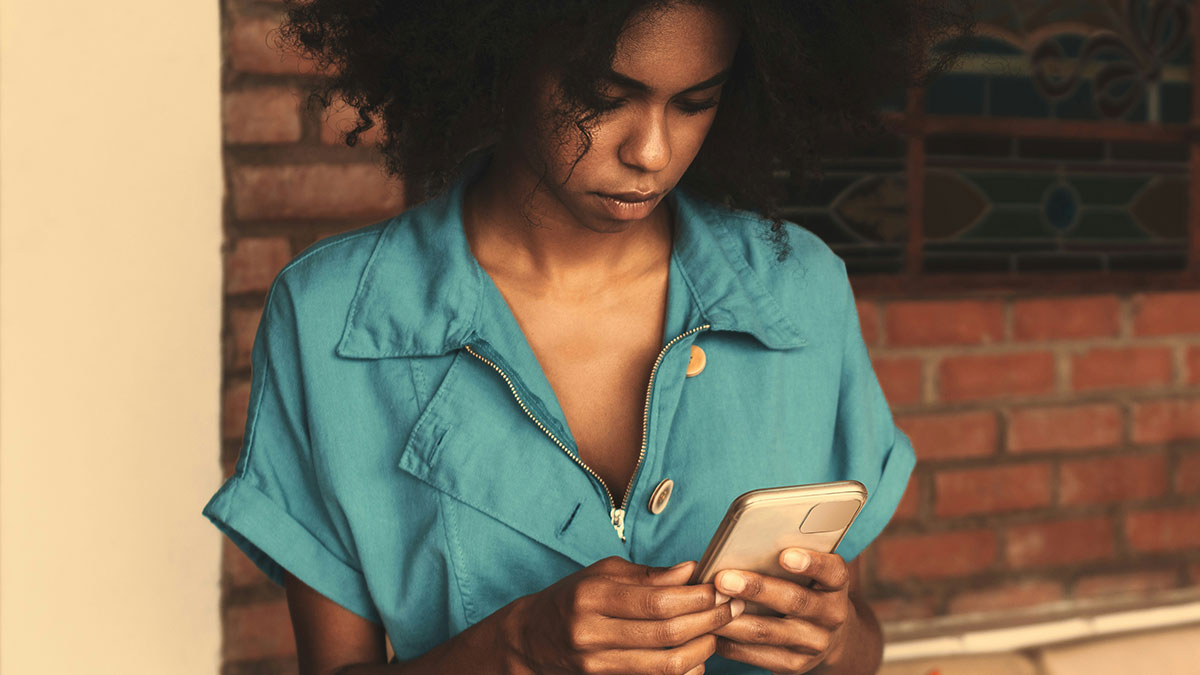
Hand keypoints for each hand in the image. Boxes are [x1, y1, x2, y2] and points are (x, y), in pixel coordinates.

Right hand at [504, 555, 743, 674]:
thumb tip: (692, 571)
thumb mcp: (602, 574)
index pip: (656, 601)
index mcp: (592, 597)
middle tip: (733, 607)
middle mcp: (592, 634)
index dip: (696, 597)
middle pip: (666, 634)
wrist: (532, 640)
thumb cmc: (573, 599)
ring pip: (666, 665)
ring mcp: (597, 665)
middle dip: (708, 620)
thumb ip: (649, 575)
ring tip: (719, 630)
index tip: (721, 588)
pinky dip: (686, 670)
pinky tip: (699, 654)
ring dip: (703, 648)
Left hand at [709, 549, 852, 673]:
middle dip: (756, 589)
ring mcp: (813, 643)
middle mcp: (831, 615)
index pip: (831, 571)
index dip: (810, 563)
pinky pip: (757, 655)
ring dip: (734, 619)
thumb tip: (745, 542)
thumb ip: (789, 556)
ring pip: (768, 631)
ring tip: (709, 605)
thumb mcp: (811, 571)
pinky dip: (731, 642)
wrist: (829, 636)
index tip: (785, 555)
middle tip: (724, 579)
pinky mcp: (794, 664)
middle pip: (794, 601)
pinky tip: (712, 629)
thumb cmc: (808, 588)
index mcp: (836, 584)